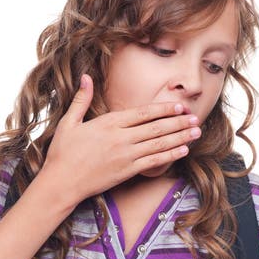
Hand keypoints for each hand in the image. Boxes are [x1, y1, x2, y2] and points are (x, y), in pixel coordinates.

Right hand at [39, 73, 200, 204]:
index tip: (179, 106)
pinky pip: (154, 162)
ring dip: (180, 137)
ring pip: (159, 143)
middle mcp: (120, 138)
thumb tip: (85, 76)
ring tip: (196, 132)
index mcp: (108, 123)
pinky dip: (170, 155)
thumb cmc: (62, 153)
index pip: (143, 113)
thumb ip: (81, 99)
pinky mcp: (127, 172)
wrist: (61, 182)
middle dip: (179, 123)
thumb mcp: (69, 122)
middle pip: (156, 127)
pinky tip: (183, 150)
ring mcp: (125, 155)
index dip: (164, 109)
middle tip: (196, 118)